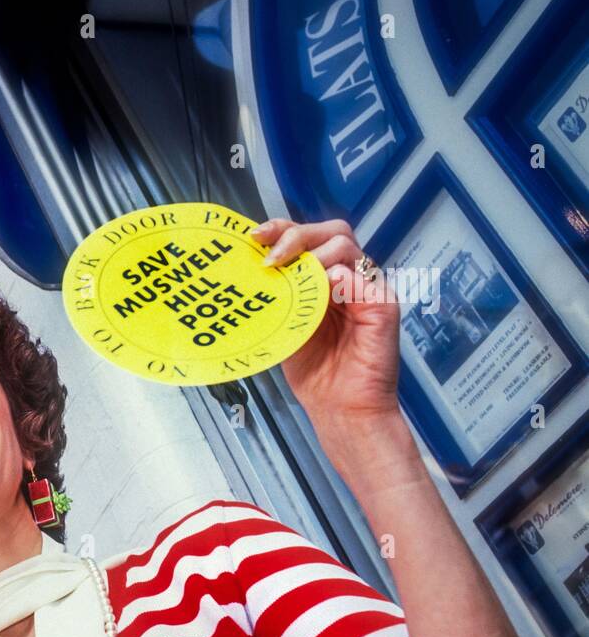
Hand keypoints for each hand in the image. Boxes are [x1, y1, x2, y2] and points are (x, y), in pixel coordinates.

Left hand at [251, 217, 402, 426]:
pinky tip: (324, 289)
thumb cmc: (314, 370)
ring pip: (345, 246)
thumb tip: (253, 265)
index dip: (282, 228)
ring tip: (290, 278)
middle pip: (330, 231)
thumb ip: (277, 294)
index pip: (308, 237)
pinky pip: (364, 278)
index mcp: (324, 277)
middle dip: (297, 235)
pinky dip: (340, 279)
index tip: (254, 236)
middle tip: (272, 258)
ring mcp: (367, 289)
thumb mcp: (284, 324)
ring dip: (312, 256)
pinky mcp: (384, 305)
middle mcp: (348, 277)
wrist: (339, 408)